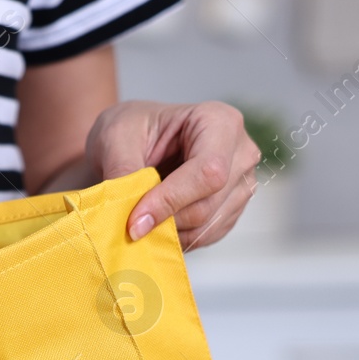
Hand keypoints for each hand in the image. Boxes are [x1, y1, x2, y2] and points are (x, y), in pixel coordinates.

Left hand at [87, 101, 261, 249]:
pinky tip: (158, 223)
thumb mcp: (117, 138)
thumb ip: (124, 172)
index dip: (170, 200)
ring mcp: (240, 183)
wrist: (135, 138)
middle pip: (208, 204)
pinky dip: (177, 238)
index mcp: (219, 121)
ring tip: (142, 219)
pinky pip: (207, 236)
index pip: (208, 171)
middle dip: (165, 220)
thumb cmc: (131, 128)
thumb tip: (132, 215)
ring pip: (207, 226)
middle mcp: (240, 152)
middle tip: (130, 224)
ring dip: (169, 233)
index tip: (135, 221)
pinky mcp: (231, 209)